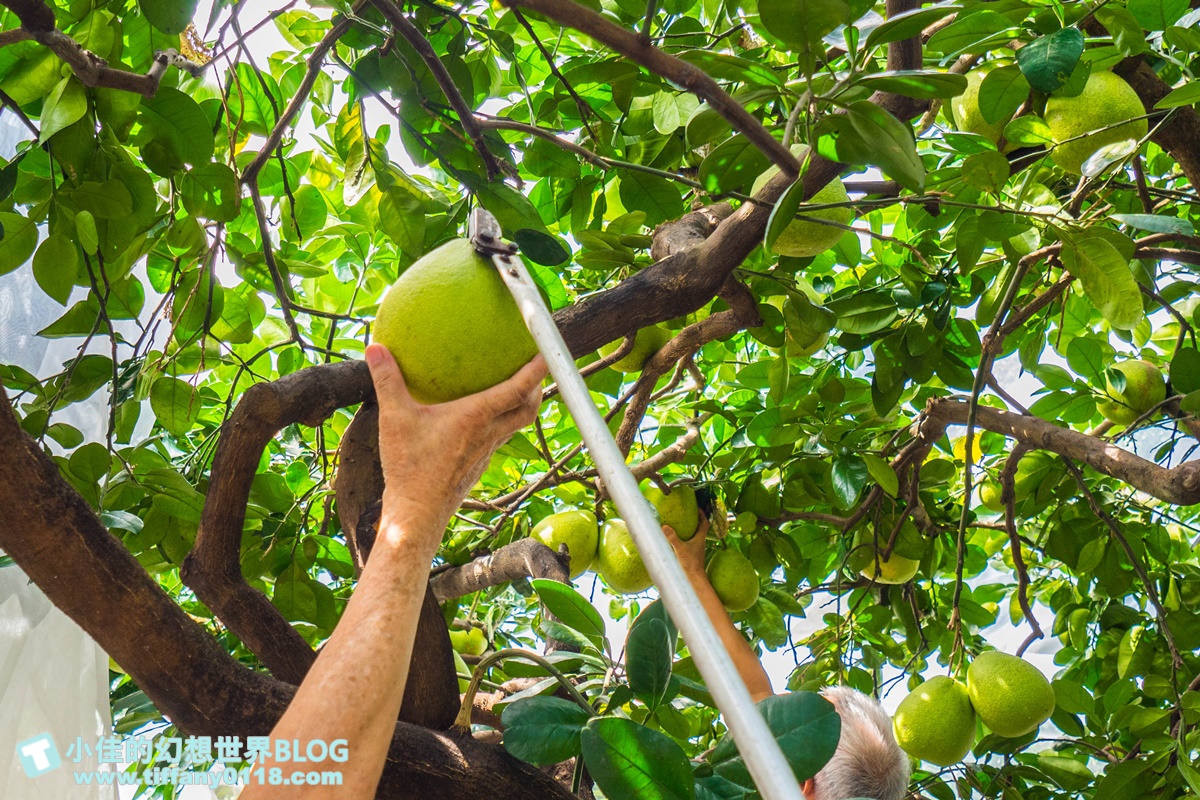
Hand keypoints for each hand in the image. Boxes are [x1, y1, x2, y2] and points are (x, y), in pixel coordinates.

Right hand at [365, 344, 546, 549]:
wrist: (417, 515)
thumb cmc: (409, 468)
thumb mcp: (394, 419)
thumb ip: (387, 380)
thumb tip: (374, 348)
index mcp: (476, 418)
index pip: (517, 389)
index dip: (536, 369)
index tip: (547, 352)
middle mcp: (488, 434)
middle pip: (528, 409)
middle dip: (538, 386)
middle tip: (537, 367)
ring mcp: (486, 451)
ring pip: (516, 425)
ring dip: (523, 405)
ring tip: (517, 388)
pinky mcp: (478, 465)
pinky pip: (499, 437)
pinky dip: (502, 423)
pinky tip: (483, 419)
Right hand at [663, 511, 708, 572]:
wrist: (694, 579)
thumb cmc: (690, 564)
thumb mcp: (680, 549)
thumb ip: (672, 537)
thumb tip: (664, 526)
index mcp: (700, 538)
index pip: (704, 523)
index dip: (702, 514)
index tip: (698, 507)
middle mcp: (700, 542)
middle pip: (701, 527)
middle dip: (696, 519)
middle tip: (689, 512)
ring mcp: (696, 549)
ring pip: (696, 535)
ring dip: (691, 528)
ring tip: (683, 523)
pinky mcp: (692, 554)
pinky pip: (690, 542)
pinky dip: (686, 538)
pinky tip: (677, 538)